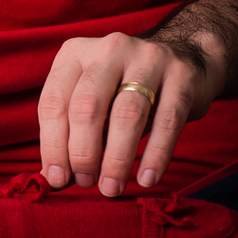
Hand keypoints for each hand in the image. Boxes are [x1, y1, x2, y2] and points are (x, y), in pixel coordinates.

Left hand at [37, 32, 222, 195]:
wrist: (185, 57)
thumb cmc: (124, 88)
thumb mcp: (92, 97)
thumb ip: (72, 131)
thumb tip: (55, 177)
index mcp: (75, 53)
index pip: (54, 102)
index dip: (53, 145)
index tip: (57, 178)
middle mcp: (108, 50)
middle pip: (87, 107)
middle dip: (83, 153)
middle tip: (86, 182)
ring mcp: (147, 58)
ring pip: (126, 114)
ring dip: (117, 159)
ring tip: (111, 187)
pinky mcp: (181, 75)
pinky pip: (167, 121)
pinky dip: (155, 155)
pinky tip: (146, 179)